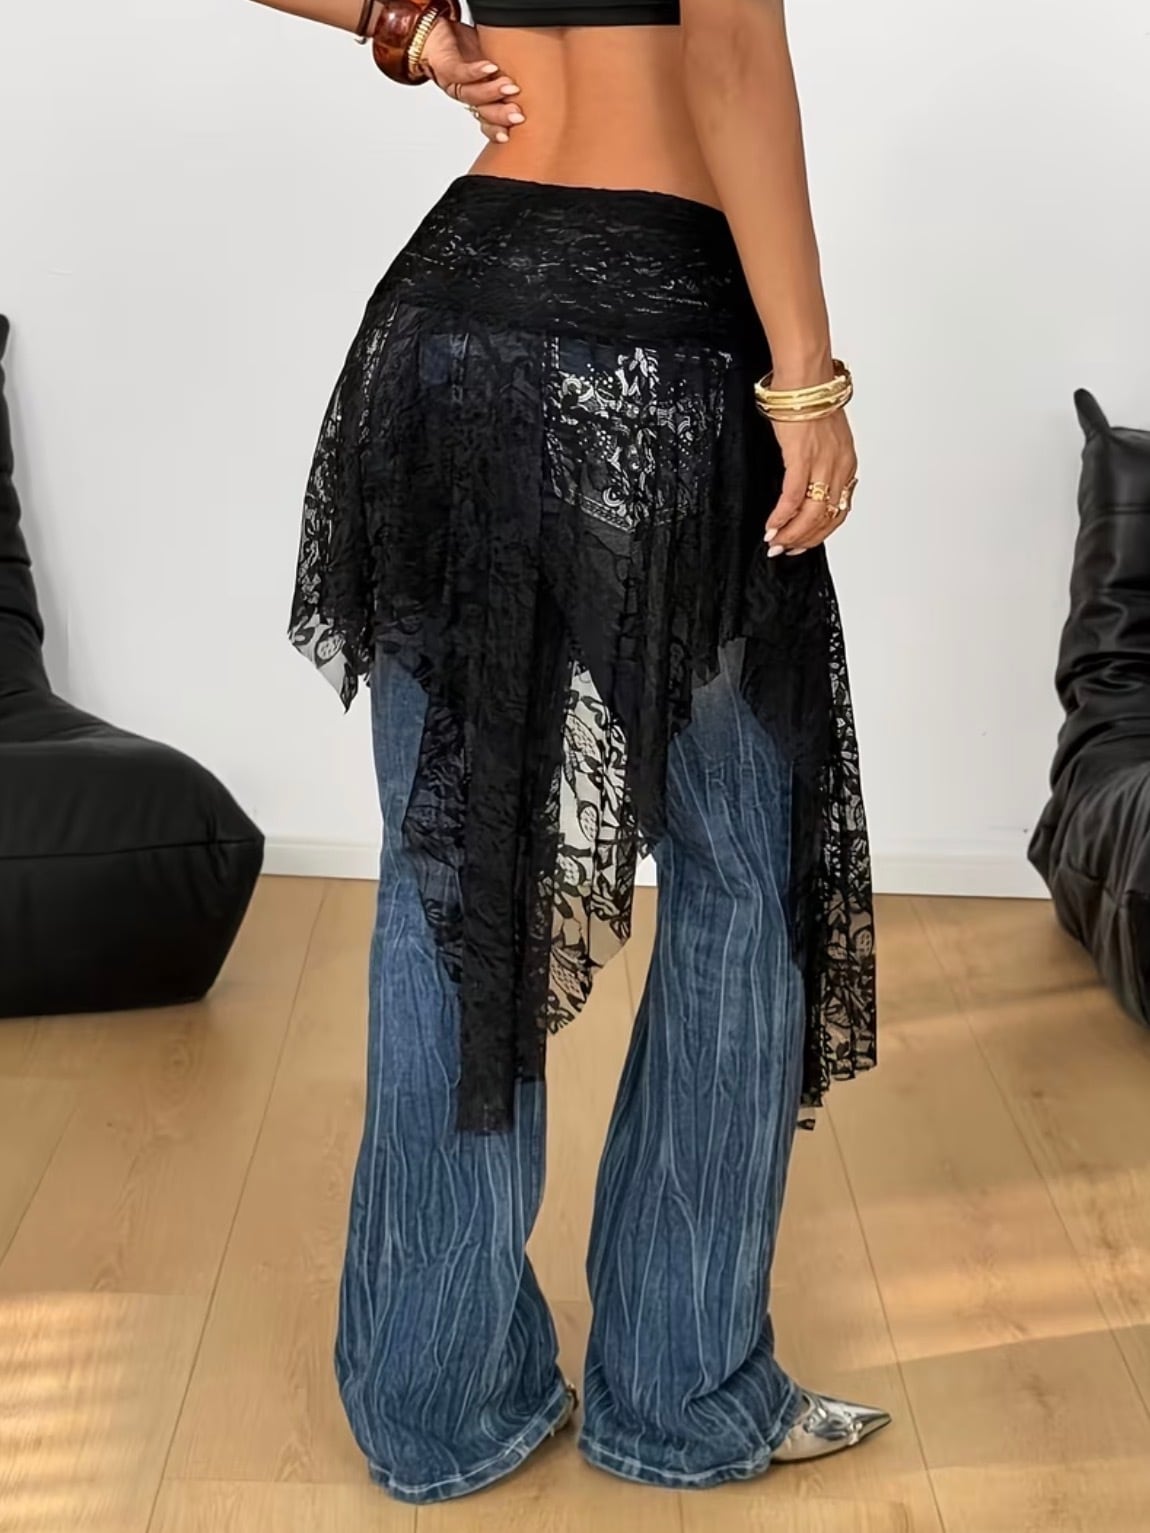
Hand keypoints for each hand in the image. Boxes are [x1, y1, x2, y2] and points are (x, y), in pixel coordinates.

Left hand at [419, 19, 525, 143]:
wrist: (435, 34)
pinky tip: (490, 67)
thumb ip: (513, 77)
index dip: (498, 132)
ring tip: (510, 87)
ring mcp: (457, 83)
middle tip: (518, 114)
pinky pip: (461, 72)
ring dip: (492, 92)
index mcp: (482, 101)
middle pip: (484, 112)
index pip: (490, 123)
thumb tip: (543, 84)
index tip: (510, 137)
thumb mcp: (497, 64)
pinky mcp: (447, 67)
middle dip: (501, 116)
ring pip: (473, 95)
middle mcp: (469, 96)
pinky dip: (476, 71)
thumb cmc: (467, 50)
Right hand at [764, 410, 857, 555]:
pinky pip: (793, 497)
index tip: (804, 543)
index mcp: (847, 464)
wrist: (805, 380)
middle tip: (786, 549)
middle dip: (804, 539)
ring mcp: (822, 464)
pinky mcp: (801, 458)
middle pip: (826, 518)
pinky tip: (771, 526)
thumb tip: (806, 483)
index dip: (821, 533)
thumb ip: (820, 462)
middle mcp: (839, 468)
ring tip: (775, 542)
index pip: (839, 511)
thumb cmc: (810, 403)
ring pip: (812, 514)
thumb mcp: (825, 438)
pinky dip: (781, 516)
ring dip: (792, 533)